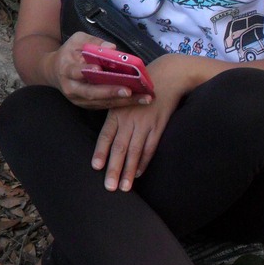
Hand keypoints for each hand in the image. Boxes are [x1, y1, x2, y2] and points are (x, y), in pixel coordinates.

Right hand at [51, 32, 152, 109]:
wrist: (54, 71)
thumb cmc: (69, 53)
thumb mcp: (77, 40)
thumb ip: (93, 42)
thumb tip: (112, 48)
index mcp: (66, 69)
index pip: (75, 72)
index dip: (87, 71)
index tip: (99, 69)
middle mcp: (71, 88)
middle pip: (91, 93)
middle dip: (111, 92)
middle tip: (129, 90)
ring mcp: (78, 99)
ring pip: (101, 102)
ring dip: (122, 101)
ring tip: (142, 97)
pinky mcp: (87, 105)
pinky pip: (105, 106)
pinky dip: (121, 103)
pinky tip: (138, 99)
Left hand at [91, 54, 195, 190]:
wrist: (167, 77)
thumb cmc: (140, 89)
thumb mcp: (122, 98)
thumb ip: (114, 118)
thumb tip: (105, 139)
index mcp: (117, 112)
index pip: (106, 135)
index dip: (101, 151)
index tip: (96, 167)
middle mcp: (129, 119)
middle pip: (119, 147)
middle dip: (113, 168)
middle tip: (109, 187)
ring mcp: (145, 123)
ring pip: (135, 151)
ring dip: (128, 170)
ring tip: (124, 187)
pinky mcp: (159, 126)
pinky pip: (150, 147)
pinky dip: (144, 161)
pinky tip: (138, 173)